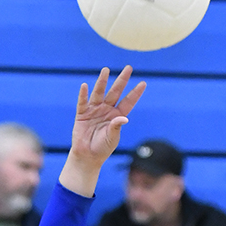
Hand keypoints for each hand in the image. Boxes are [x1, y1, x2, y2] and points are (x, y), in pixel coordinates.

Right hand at [58, 66, 146, 197]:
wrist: (87, 156)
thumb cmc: (102, 148)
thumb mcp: (112, 138)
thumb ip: (117, 127)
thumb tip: (123, 117)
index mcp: (117, 116)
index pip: (128, 102)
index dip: (135, 93)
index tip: (143, 83)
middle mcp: (107, 110)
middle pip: (115, 92)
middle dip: (122, 80)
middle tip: (129, 68)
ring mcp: (94, 110)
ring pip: (99, 93)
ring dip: (102, 82)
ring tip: (106, 70)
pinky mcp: (82, 114)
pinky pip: (82, 102)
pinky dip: (83, 95)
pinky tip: (84, 86)